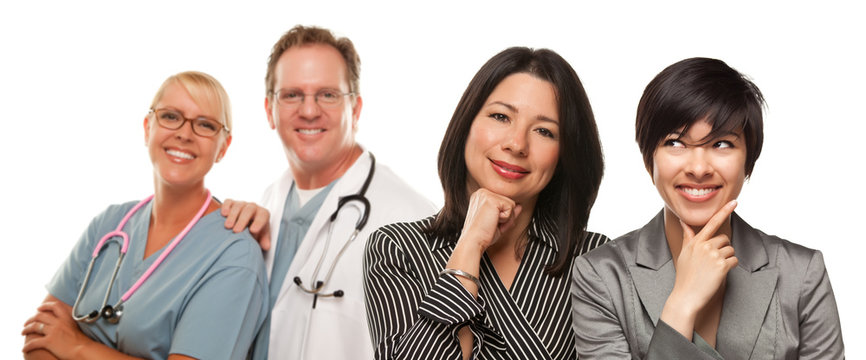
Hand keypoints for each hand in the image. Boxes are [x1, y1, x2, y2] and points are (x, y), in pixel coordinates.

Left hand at [22, 299, 91, 358]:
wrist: (84, 350)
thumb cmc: (82, 341)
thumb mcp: (77, 327)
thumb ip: (69, 322)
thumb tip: (64, 324)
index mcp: (66, 318)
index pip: (54, 306)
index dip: (45, 306)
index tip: (39, 308)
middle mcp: (59, 322)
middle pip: (40, 316)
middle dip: (31, 319)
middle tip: (27, 323)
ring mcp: (53, 331)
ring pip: (35, 327)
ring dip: (26, 329)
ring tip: (23, 332)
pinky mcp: (49, 342)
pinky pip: (34, 342)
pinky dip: (27, 346)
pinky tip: (24, 349)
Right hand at [221, 199, 271, 250]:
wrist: (246, 224)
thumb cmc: (254, 231)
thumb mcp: (261, 236)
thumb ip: (264, 240)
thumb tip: (266, 246)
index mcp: (262, 214)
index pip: (262, 216)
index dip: (258, 222)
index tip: (253, 231)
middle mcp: (253, 207)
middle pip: (249, 210)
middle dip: (242, 220)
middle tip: (236, 231)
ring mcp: (242, 204)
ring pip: (238, 206)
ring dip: (233, 216)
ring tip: (228, 226)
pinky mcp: (231, 203)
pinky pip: (228, 202)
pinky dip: (226, 207)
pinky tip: (224, 214)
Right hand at [459, 188, 521, 251]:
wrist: (473, 241)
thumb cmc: (482, 235)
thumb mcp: (498, 222)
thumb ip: (508, 213)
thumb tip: (519, 206)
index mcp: (480, 197)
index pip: (503, 202)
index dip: (502, 217)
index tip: (489, 223)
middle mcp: (482, 193)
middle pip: (508, 202)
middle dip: (505, 217)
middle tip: (491, 225)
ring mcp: (486, 194)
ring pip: (511, 204)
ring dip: (506, 218)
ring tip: (491, 223)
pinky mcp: (491, 198)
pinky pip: (510, 207)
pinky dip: (505, 218)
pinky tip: (492, 221)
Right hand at [661, 200, 737, 337]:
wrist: (686, 296)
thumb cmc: (685, 276)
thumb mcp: (684, 254)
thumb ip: (687, 237)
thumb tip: (683, 222)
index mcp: (695, 242)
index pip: (712, 222)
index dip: (724, 211)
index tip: (734, 201)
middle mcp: (704, 246)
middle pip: (724, 239)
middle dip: (723, 249)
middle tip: (712, 262)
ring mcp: (713, 255)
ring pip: (730, 250)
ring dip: (727, 259)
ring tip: (714, 270)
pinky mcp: (722, 265)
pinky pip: (734, 261)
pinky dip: (730, 267)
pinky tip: (719, 274)